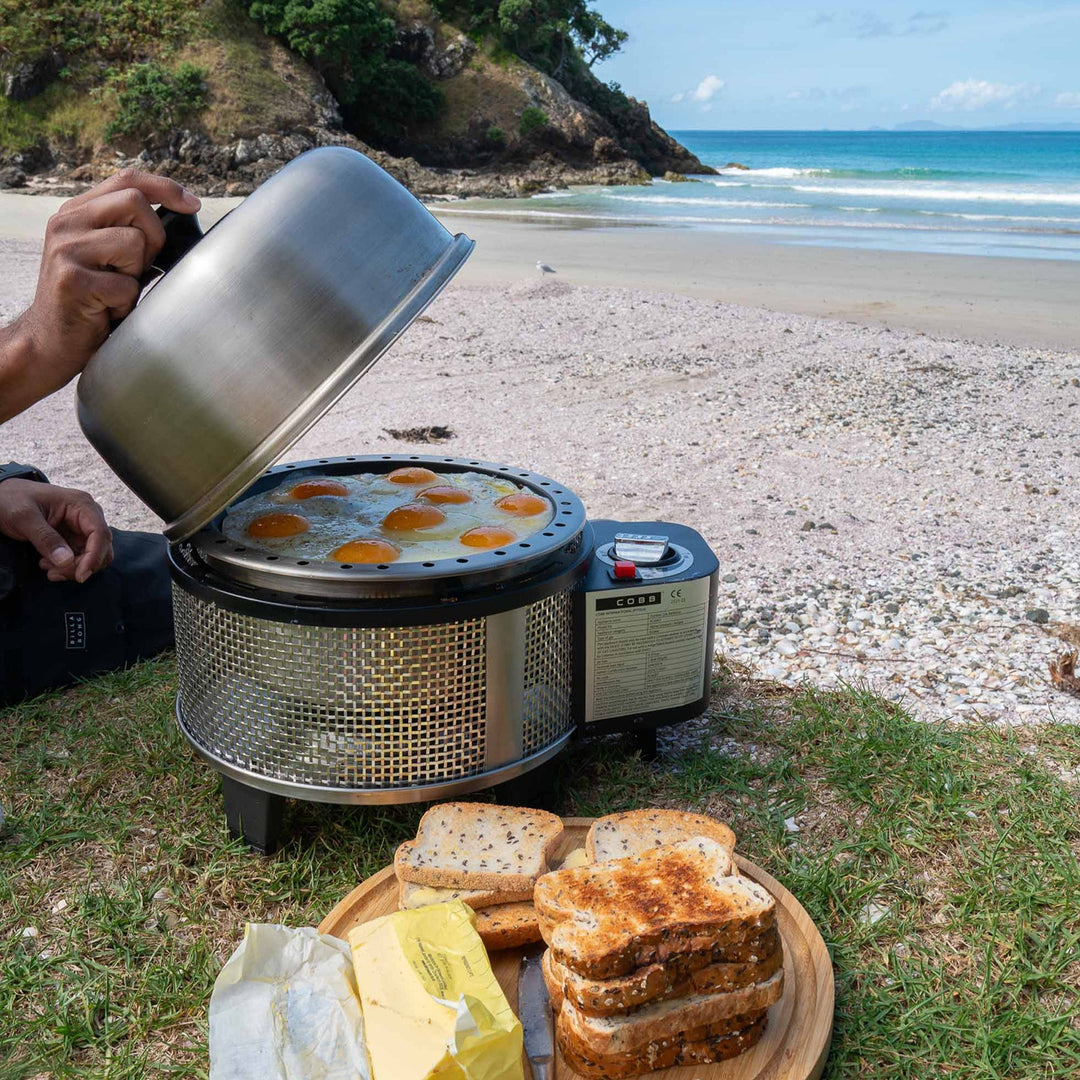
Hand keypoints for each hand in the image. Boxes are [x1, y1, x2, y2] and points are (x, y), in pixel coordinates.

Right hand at [0, 169, 200, 421]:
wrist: (51, 341)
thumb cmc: (92, 301)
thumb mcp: (107, 256)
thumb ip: (127, 230)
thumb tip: (181, 215)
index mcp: (77, 212)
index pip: (127, 180)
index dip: (165, 188)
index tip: (192, 205)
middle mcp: (66, 223)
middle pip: (135, 203)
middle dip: (153, 238)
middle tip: (137, 269)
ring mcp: (66, 249)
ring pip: (133, 243)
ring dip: (136, 275)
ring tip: (115, 292)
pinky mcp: (71, 280)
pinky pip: (126, 285)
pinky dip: (126, 304)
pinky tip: (107, 310)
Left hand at [0, 479, 112, 582]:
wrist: (2, 497)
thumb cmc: (12, 500)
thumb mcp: (24, 517)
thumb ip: (45, 538)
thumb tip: (66, 561)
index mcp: (81, 504)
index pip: (100, 533)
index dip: (94, 556)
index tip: (80, 576)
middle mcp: (87, 516)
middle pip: (101, 547)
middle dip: (81, 565)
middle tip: (54, 573)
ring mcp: (81, 528)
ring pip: (93, 556)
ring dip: (74, 568)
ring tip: (47, 567)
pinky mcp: (74, 538)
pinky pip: (81, 558)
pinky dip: (68, 567)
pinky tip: (48, 564)